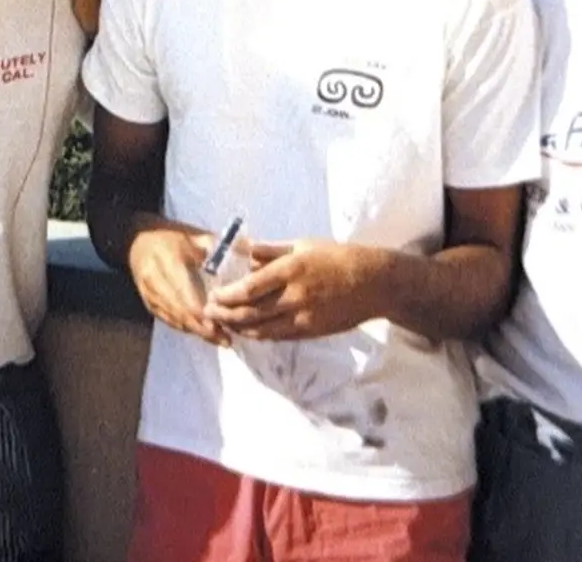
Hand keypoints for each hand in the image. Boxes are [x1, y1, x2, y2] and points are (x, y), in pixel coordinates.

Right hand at [125, 225, 227, 345]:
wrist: (137, 238)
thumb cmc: (170, 235)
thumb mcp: (194, 235)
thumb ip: (220, 245)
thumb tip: (251, 249)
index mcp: (168, 262)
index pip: (186, 295)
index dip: (205, 314)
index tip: (224, 323)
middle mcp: (155, 282)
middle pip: (181, 313)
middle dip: (204, 329)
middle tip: (227, 339)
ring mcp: (150, 295)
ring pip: (176, 320)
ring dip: (198, 332)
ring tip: (221, 340)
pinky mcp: (149, 304)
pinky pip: (170, 320)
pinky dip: (188, 328)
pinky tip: (204, 333)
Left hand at [205, 239, 391, 339]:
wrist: (372, 283)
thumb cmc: (338, 257)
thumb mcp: (304, 245)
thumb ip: (272, 250)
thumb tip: (245, 251)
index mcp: (291, 269)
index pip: (250, 288)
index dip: (227, 295)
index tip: (213, 295)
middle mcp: (295, 296)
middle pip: (251, 312)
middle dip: (225, 315)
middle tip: (209, 313)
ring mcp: (303, 317)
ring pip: (262, 329)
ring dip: (238, 328)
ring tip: (223, 324)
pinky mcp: (311, 331)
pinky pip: (279, 336)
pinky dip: (260, 335)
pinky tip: (248, 331)